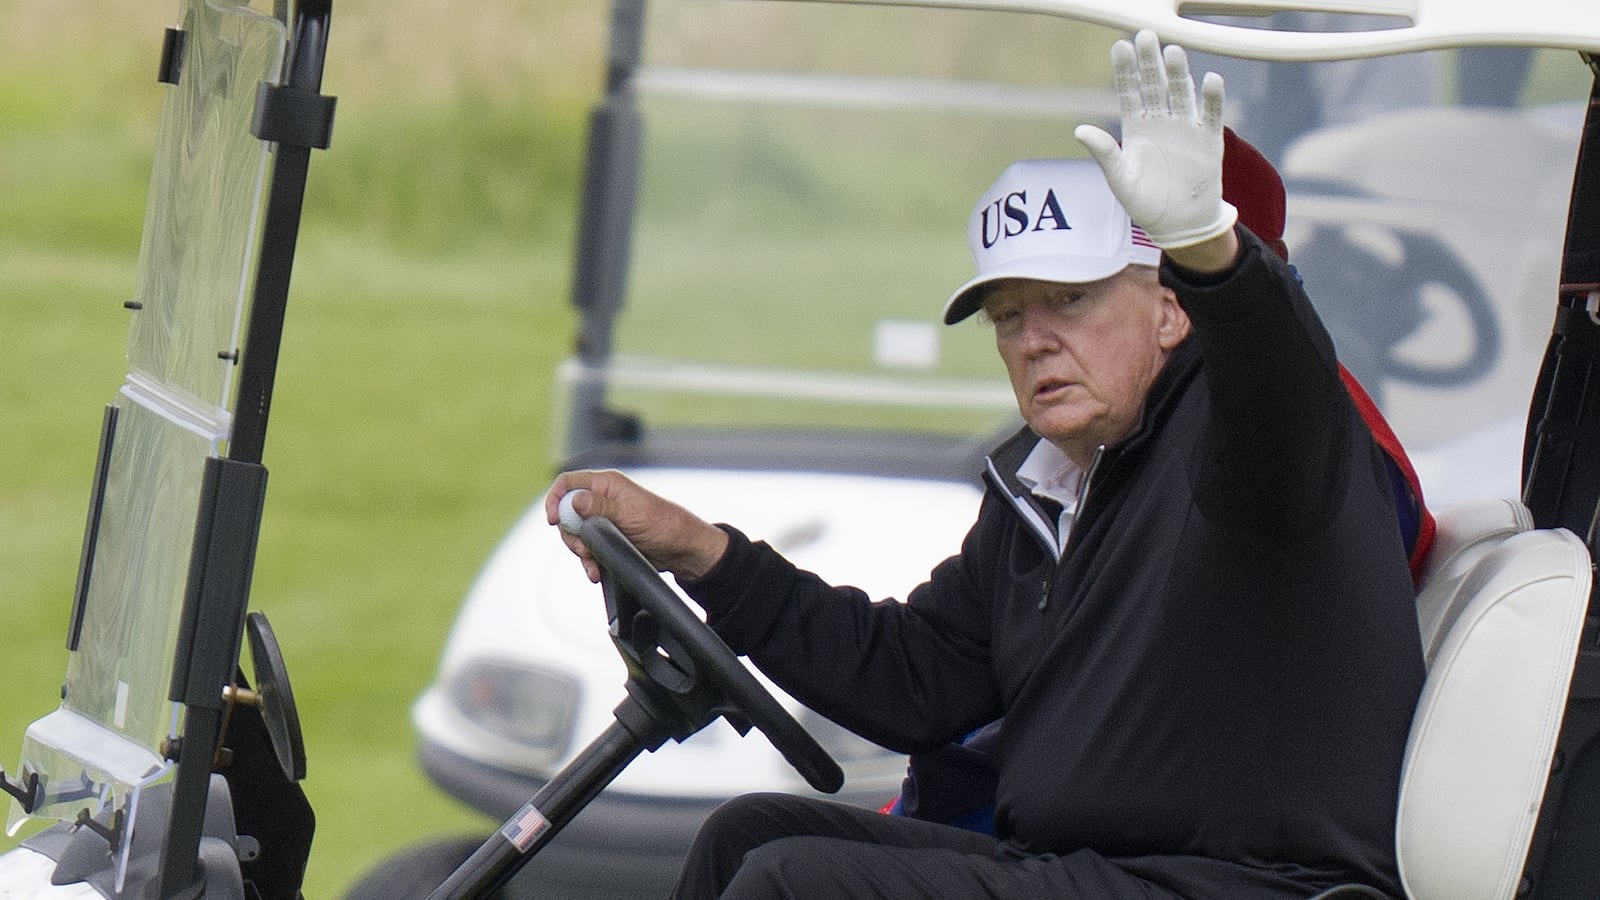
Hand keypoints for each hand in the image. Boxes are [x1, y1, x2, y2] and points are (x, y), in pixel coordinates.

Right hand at [544, 469, 729, 582]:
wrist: (680, 550)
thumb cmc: (664, 524)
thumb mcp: (630, 514)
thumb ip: (600, 507)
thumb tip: (573, 500)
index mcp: (606, 485)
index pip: (568, 484)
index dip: (555, 500)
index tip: (553, 520)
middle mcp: (600, 500)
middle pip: (566, 513)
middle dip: (570, 534)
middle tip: (582, 548)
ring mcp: (602, 520)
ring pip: (575, 534)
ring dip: (580, 551)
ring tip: (593, 564)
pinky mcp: (607, 538)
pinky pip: (587, 549)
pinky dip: (588, 561)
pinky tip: (595, 570)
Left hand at [1074, 29, 1236, 250]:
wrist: (1178, 224)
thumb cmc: (1145, 202)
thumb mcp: (1120, 179)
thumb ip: (1104, 153)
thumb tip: (1079, 130)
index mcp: (1136, 127)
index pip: (1129, 92)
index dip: (1125, 71)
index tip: (1119, 46)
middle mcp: (1161, 121)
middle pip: (1155, 85)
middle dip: (1150, 62)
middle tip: (1146, 36)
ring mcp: (1185, 128)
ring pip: (1181, 94)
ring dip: (1178, 74)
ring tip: (1173, 52)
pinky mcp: (1208, 140)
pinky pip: (1210, 115)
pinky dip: (1211, 99)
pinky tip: (1210, 80)